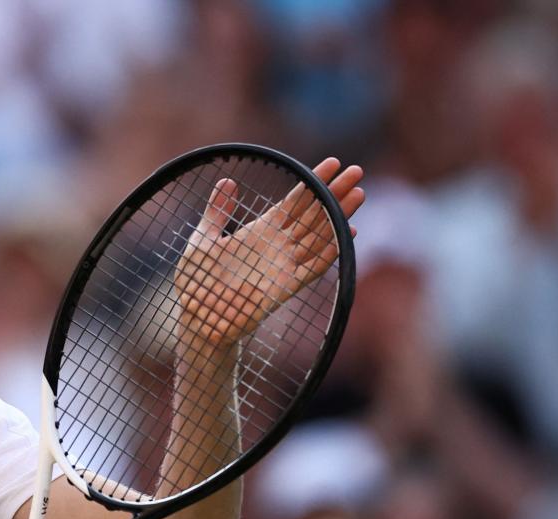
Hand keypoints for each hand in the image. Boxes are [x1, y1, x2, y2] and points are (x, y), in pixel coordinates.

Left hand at [176, 158, 364, 346]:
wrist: (197, 317)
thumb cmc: (198, 280)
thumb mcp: (203, 240)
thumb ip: (216, 213)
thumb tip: (226, 181)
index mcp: (262, 229)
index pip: (295, 200)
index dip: (314, 181)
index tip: (333, 163)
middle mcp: (278, 245)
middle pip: (314, 213)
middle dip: (335, 192)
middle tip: (357, 171)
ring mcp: (284, 265)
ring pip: (319, 235)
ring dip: (339, 216)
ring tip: (359, 194)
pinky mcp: (285, 287)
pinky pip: (313, 267)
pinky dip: (330, 251)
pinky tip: (347, 234)